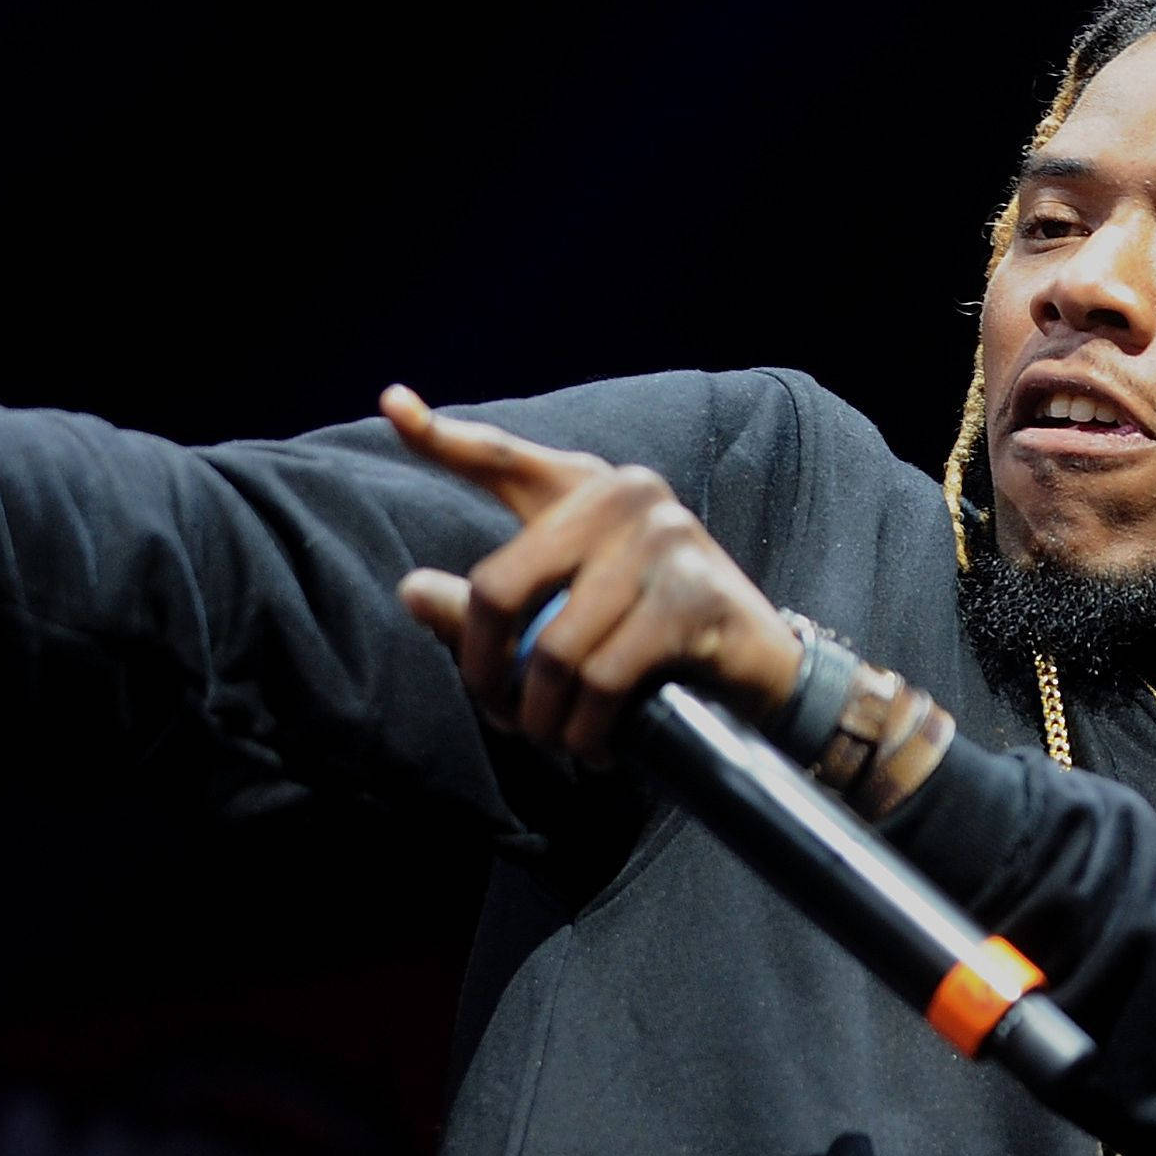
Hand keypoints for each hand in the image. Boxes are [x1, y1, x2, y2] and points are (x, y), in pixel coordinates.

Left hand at [387, 386, 800, 765]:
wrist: (763, 673)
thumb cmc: (657, 642)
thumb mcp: (570, 618)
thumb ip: (495, 606)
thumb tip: (412, 592)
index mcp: (587, 490)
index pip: (503, 460)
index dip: (442, 438)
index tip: (393, 404)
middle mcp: (624, 496)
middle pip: (501, 587)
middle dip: (487, 671)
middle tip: (501, 720)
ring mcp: (664, 541)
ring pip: (555, 649)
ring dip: (544, 718)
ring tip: (556, 742)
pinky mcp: (692, 598)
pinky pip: (604, 678)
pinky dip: (588, 731)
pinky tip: (594, 751)